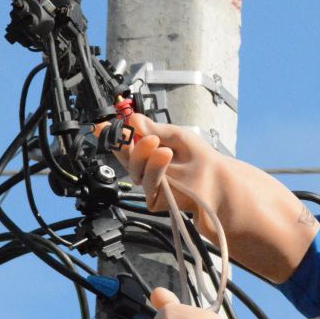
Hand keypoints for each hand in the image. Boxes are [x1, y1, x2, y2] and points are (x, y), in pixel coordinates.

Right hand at [95, 113, 214, 214]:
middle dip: (125, 143)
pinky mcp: (156, 199)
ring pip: (135, 170)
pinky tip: (164, 155)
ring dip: (143, 154)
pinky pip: (148, 183)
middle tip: (134, 133)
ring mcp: (150, 185)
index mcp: (148, 153)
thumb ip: (154, 128)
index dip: (112, 135)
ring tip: (158, 143)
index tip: (101, 126)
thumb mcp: (176, 136)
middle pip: (124, 157)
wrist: (218, 178)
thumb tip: (133, 119)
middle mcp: (146, 169)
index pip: (124, 144)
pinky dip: (155, 167)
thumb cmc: (200, 158)